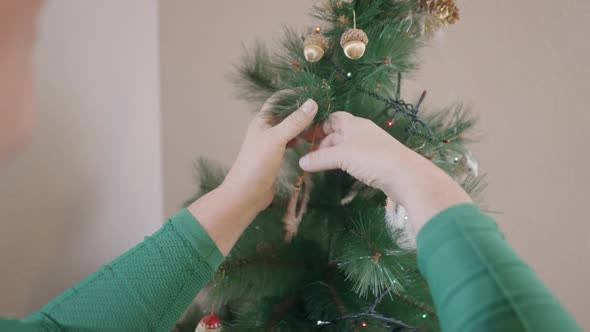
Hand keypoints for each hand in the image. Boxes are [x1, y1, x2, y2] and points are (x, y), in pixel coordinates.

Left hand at [189, 98, 317, 254]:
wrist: (245, 195)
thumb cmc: (256, 165)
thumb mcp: (277, 140)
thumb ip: (294, 122)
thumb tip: (312, 103)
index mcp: (262, 121)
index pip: (279, 100)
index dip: (294, 94)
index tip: (313, 93)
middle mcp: (265, 130)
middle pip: (286, 114)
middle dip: (301, 111)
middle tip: (322, 110)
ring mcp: (270, 144)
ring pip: (289, 129)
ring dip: (302, 126)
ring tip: (319, 125)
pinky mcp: (275, 157)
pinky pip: (290, 142)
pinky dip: (299, 140)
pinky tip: (308, 142)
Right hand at [298, 112, 471, 231]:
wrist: (405, 175)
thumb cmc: (372, 158)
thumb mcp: (342, 156)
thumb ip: (320, 158)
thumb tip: (301, 162)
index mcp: (354, 124)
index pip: (332, 118)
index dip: (317, 126)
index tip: (303, 137)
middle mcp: (362, 133)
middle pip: (337, 134)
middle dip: (322, 144)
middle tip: (307, 157)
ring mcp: (369, 147)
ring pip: (345, 148)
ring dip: (331, 155)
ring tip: (317, 166)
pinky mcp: (375, 162)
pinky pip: (353, 159)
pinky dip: (342, 164)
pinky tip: (337, 172)